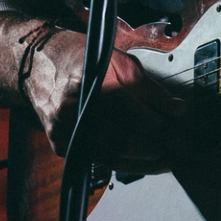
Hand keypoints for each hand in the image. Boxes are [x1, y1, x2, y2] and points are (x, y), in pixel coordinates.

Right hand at [22, 25, 187, 170]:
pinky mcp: (62, 145)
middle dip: (156, 144)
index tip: (179, 123)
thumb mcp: (119, 60)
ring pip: (112, 155)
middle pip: (122, 138)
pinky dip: (127, 162)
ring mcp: (63, 131)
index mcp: (85, 84)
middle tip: (180, 145)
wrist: (40, 66)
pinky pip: (100, 159)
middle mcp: (71, 111)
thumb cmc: (83, 58)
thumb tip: (177, 108)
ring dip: (145, 160)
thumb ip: (148, 87)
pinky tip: (147, 162)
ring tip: (170, 158)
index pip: (129, 110)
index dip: (158, 120)